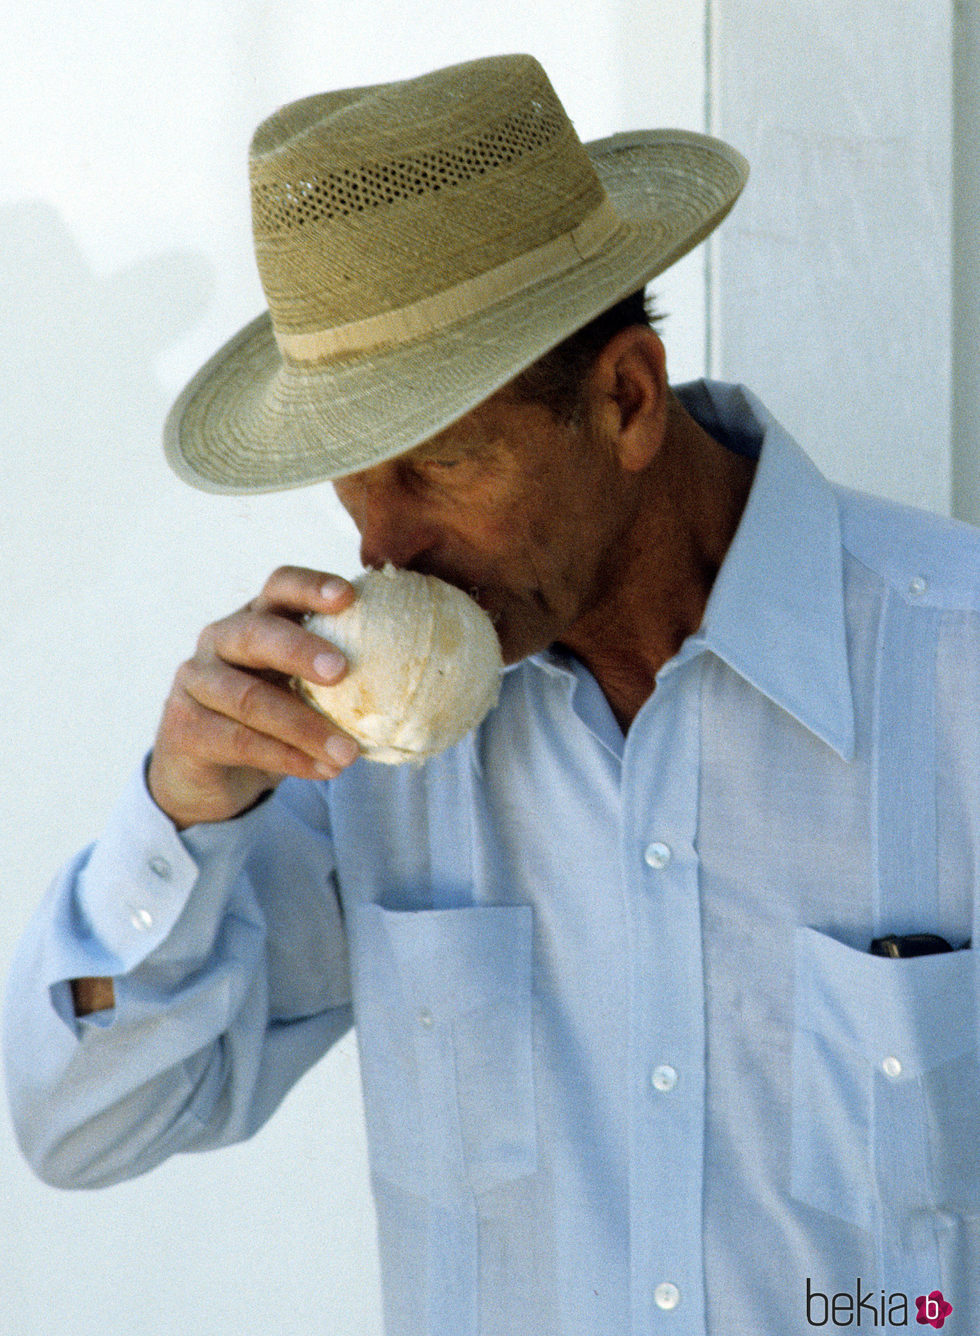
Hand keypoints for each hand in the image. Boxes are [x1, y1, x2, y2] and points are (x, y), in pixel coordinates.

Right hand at [147, 567, 358, 827]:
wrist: (206, 771)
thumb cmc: (272, 716)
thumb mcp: (302, 688)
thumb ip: (339, 676)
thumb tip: (423, 674)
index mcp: (256, 617)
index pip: (280, 586)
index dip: (311, 586)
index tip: (350, 596)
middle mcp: (220, 640)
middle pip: (256, 633)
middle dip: (300, 649)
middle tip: (343, 671)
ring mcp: (196, 682)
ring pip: (250, 699)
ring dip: (305, 727)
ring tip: (349, 753)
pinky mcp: (185, 727)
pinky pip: (239, 741)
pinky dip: (287, 758)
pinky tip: (322, 771)